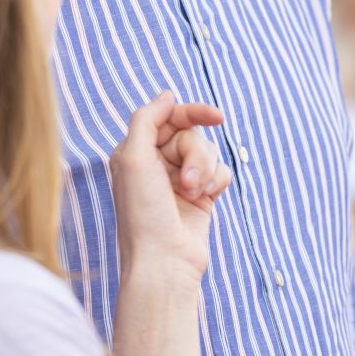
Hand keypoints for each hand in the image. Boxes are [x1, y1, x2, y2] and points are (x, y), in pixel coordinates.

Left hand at [110, 92, 231, 282]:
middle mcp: (157, 162)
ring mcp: (180, 179)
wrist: (164, 261)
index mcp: (136, 150)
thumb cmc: (143, 213)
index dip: (194, 112)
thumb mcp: (133, 158)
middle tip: (187, 181)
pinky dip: (216, 183)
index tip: (218, 116)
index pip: (169, 116)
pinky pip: (221, 172)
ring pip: (209, 152)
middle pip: (192, 134)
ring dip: (205, 172)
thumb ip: (147, 119)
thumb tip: (167, 94)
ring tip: (192, 195)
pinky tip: (205, 200)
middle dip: (195, 155)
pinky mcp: (202, 195)